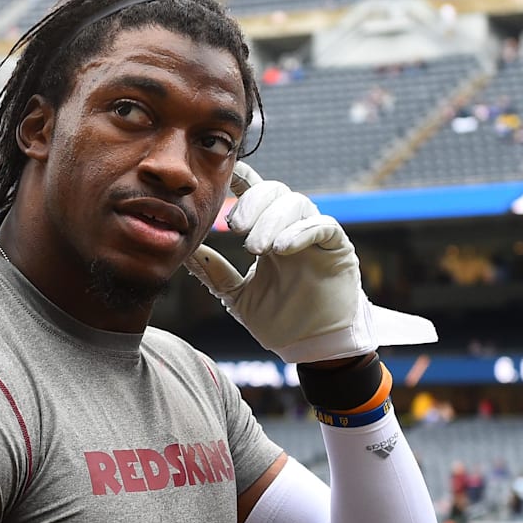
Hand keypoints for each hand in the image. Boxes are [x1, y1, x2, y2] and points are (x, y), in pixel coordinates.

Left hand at [184, 161, 436, 362]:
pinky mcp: (338, 248)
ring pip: (297, 203)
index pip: (255, 194)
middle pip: (274, 191)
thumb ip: (213, 272)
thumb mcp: (236, 296)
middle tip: (233, 228)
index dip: (242, 179)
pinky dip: (300, 232)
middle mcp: (292, 227)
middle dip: (252, 204)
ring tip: (254, 248)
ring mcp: (316, 236)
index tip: (223, 175)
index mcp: (268, 231)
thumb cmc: (278, 319)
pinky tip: (280, 249)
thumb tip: (184, 251)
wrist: (311, 347)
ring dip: (272, 221)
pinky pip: (322, 226)